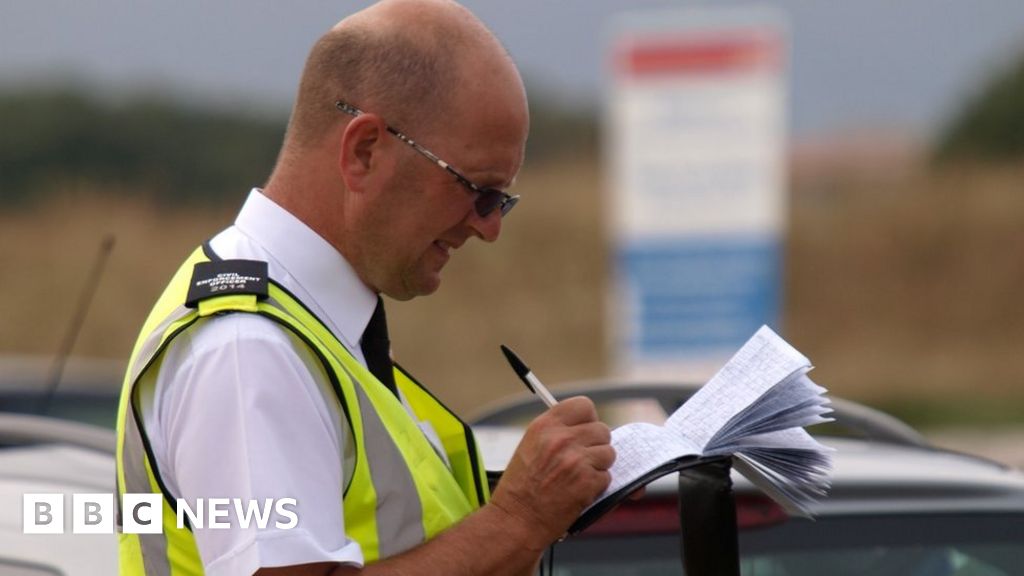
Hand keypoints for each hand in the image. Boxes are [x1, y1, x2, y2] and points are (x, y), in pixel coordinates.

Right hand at [489, 396, 613, 548]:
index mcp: (545, 426)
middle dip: (596, 445)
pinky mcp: (587, 482)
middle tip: (582, 459)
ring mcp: (576, 460)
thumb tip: (587, 427)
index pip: (584, 405)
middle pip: (602, 430)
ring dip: (599, 466)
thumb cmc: (521, 488)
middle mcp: (561, 439)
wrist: (516, 520)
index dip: (588, 419)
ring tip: (578, 477)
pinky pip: (607, 477)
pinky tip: (578, 491)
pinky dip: (597, 486)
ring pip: (609, 453)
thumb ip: (557, 432)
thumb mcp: (530, 446)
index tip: (585, 430)